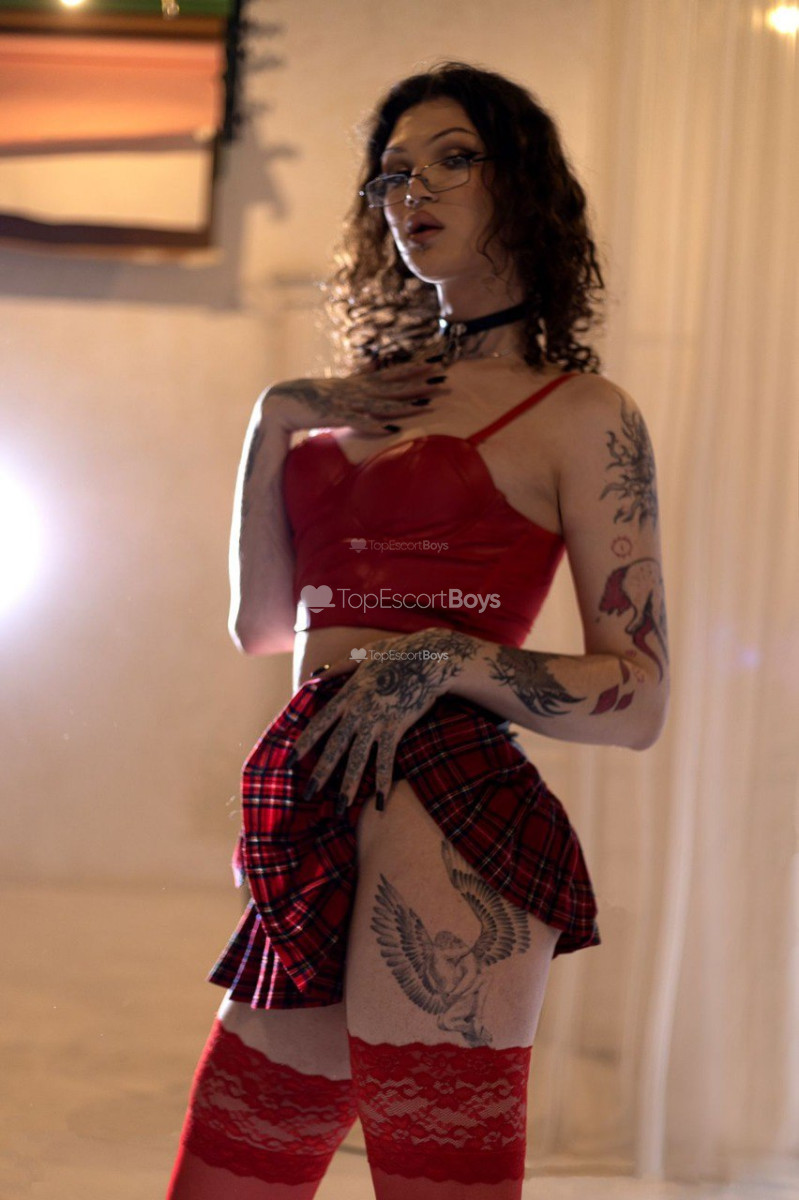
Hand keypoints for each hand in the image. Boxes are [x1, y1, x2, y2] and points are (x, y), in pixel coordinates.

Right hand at [262, 356, 448, 436]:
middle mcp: (356, 391)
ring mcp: (347, 403)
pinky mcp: (335, 417)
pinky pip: (359, 422)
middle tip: (445, 378)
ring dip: (406, 404)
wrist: (280, 402)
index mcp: (358, 385)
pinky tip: (392, 429)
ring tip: (428, 402)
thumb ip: (355, 385)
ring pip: (382, 403)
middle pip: (394, 386)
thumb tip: (370, 375)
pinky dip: (375, 426)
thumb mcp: (337, 390)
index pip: (391, 375)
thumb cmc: (310, 400)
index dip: (414, 370)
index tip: (436, 364)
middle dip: (420, 383)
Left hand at [290, 629, 480, 811]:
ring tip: (341, 807)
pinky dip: (384, 781)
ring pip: (358, 759)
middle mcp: (357, 711)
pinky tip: (380, 802)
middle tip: (308, 794)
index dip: (304, 744)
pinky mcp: (396, 728)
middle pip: (334, 747)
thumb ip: (337, 667)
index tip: (290, 760)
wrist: (428, 658)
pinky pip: (387, 760)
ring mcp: (377, 721)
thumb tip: (313, 674)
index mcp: (347, 695)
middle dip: (320, 773)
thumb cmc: (397, 654)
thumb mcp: (362, 655)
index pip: (319, 724)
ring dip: (349, 786)